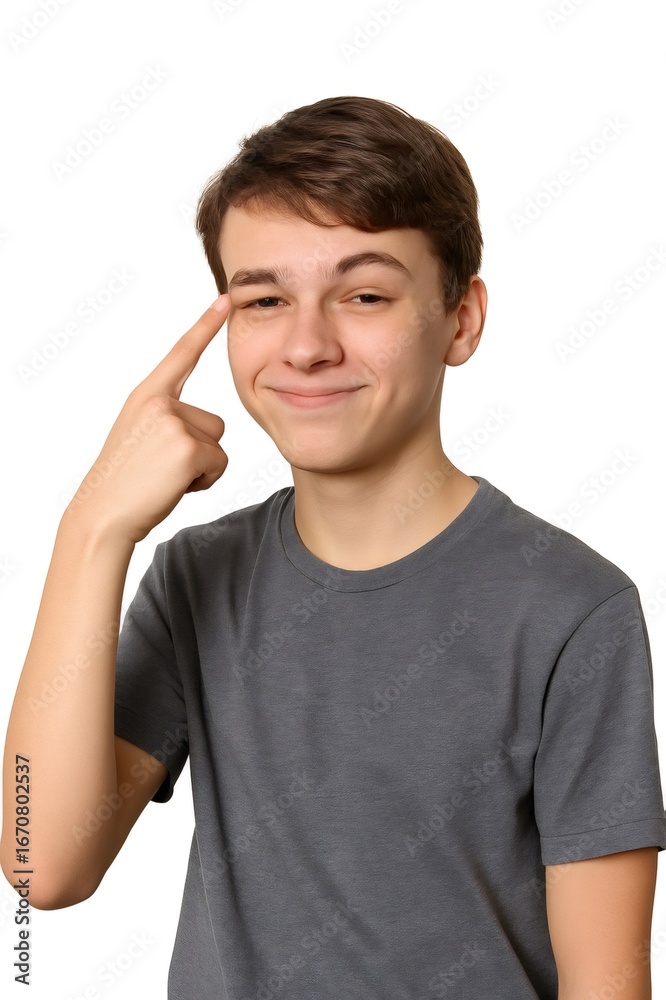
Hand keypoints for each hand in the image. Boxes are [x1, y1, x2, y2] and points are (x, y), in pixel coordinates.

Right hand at [66, 295, 231, 543]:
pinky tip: (174, 486)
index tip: (225, 298)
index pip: (181, 353)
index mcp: (146, 395)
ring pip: (218, 444)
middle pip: (215, 422)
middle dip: (200, 451)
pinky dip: (205, 482)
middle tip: (162, 468)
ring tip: (166, 477)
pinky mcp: (188, 447)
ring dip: (203, 467)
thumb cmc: (127, 483)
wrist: (104, 514)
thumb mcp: (142, 436)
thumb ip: (170, 419)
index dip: (204, 325)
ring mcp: (173, 422)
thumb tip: (209, 426)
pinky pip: (220, 464)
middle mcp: (159, 402)